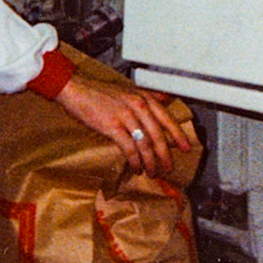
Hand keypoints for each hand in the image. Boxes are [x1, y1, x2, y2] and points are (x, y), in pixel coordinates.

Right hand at [52, 73, 196, 176]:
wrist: (77, 90)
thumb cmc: (100, 92)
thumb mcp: (129, 90)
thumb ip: (148, 96)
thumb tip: (165, 98)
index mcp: (144, 98)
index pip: (167, 118)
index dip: (178, 135)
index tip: (186, 147)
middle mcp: (139, 106)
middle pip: (158, 135)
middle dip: (165, 155)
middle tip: (168, 168)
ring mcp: (126, 116)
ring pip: (145, 144)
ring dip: (150, 162)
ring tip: (152, 172)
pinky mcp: (113, 126)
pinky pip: (129, 148)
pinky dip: (135, 161)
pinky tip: (136, 168)